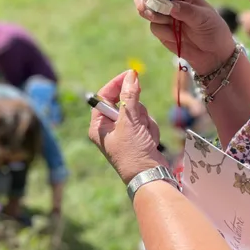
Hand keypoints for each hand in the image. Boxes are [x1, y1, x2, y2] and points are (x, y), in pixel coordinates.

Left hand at [88, 70, 165, 184]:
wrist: (150, 176)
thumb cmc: (133, 153)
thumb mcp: (129, 122)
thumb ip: (129, 97)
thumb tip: (131, 75)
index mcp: (99, 125)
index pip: (105, 96)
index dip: (118, 84)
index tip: (131, 74)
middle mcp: (110, 127)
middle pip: (125, 102)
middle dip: (137, 111)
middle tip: (138, 123)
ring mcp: (125, 132)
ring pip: (139, 111)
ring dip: (145, 122)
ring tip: (145, 136)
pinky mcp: (138, 136)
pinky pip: (147, 121)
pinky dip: (151, 129)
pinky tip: (150, 141)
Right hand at [134, 0, 235, 74]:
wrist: (214, 54)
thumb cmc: (213, 30)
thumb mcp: (203, 18)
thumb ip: (185, 10)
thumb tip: (167, 5)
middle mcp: (170, 1)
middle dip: (143, 1)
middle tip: (145, 10)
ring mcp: (165, 16)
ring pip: (147, 12)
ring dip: (156, 19)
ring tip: (172, 26)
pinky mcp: (162, 30)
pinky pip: (153, 27)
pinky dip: (163, 33)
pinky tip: (176, 37)